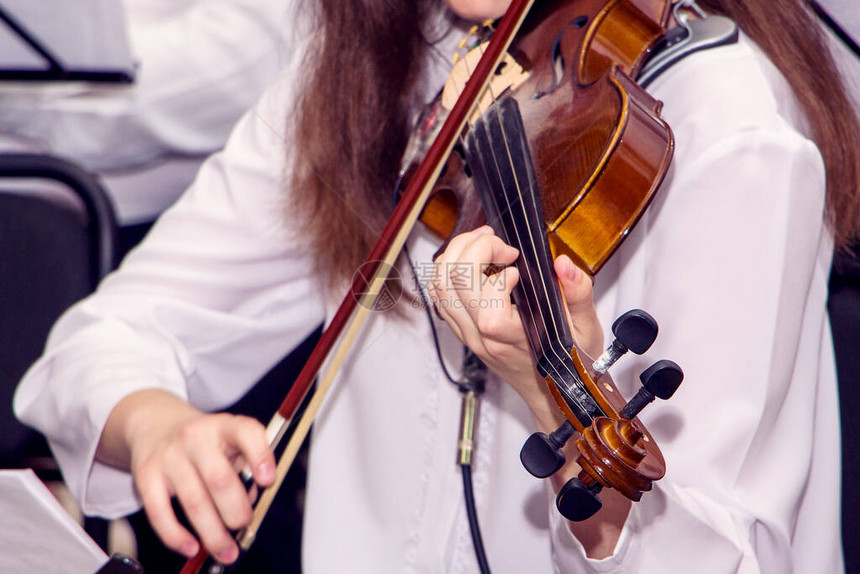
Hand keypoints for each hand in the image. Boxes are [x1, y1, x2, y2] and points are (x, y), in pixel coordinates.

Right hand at [97, 390, 274, 563]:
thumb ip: (245, 467)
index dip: (260, 456)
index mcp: (225, 426)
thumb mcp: (229, 441)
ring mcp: (169, 456)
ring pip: (194, 502)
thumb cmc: (204, 443)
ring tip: (226, 551)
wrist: (156, 426)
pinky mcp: (146, 476)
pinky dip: (176, 536)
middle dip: (236, 511)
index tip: (268, 481)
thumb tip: (250, 503)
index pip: (246, 432)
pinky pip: (160, 513)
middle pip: (220, 478)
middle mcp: (196, 436)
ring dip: (213, 534)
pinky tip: (192, 548)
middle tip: (244, 525)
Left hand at [429, 226, 602, 430]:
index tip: (519, 265)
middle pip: (453, 282)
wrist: (551, 394)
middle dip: (473, 247)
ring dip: (457, 254)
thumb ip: (578, 294)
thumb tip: (563, 264)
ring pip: (439, 286)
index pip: (486, 302)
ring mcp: (468, 334)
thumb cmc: (569, 364)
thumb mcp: (586, 329)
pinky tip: (474, 263)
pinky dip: (450, 270)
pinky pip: (440, 296)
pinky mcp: (462, 330)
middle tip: (499, 243)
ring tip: (484, 244)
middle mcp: (482, 336)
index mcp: (511, 337)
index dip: (501, 272)